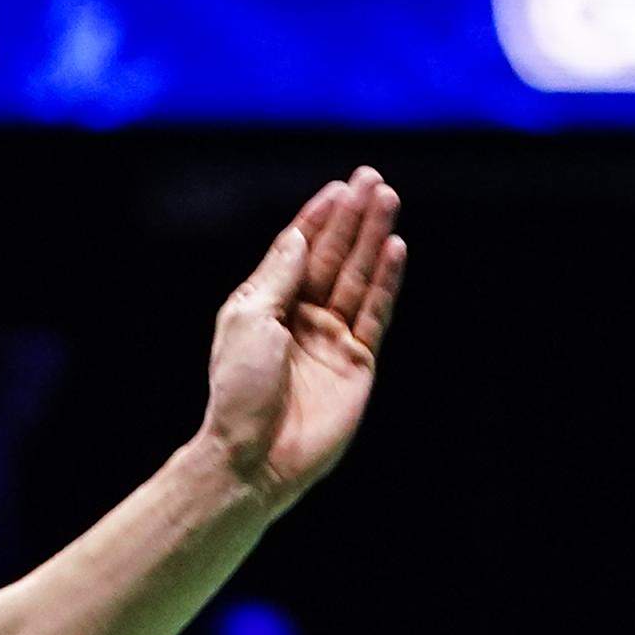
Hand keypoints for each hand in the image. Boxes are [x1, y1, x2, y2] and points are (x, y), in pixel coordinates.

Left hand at [200, 169, 406, 511]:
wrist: (255, 455)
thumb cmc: (240, 389)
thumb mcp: (250, 321)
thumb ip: (278, 278)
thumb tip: (298, 237)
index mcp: (266, 305)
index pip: (298, 251)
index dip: (318, 218)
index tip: (338, 186)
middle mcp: (300, 317)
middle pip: (333, 257)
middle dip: (352, 219)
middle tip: (372, 179)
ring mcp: (331, 339)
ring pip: (357, 278)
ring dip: (372, 240)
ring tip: (388, 200)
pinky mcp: (358, 363)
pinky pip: (375, 314)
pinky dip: (385, 282)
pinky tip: (394, 249)